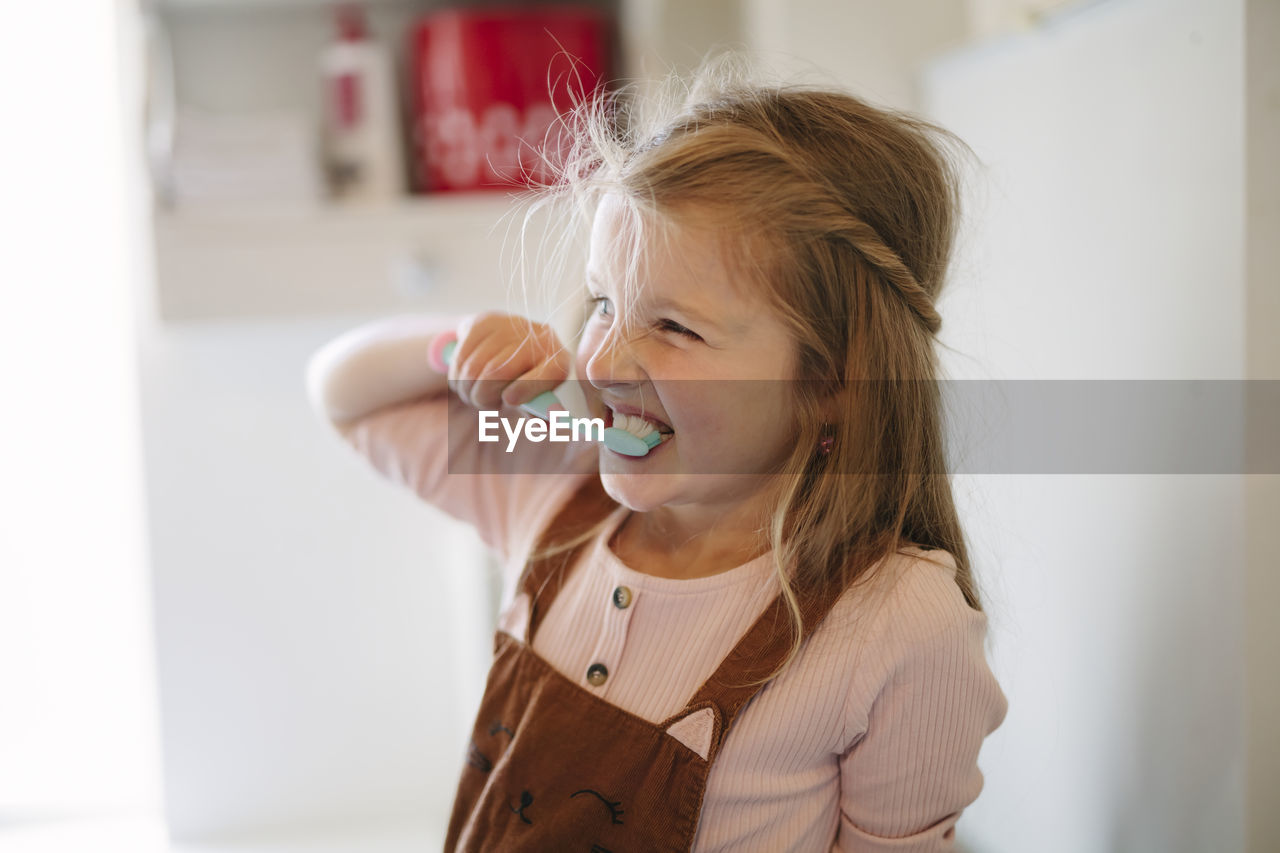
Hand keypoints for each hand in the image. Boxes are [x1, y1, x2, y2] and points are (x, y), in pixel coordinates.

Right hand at [438, 312, 570, 411]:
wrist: (510, 343)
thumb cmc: (526, 379)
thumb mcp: (536, 397)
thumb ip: (539, 413)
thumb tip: (547, 426)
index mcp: (558, 361)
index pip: (547, 373)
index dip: (527, 388)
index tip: (509, 399)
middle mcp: (539, 339)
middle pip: (499, 371)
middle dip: (483, 395)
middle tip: (480, 402)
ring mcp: (512, 326)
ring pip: (476, 365)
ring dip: (466, 387)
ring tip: (471, 393)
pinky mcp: (486, 321)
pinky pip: (462, 354)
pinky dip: (457, 372)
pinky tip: (463, 377)